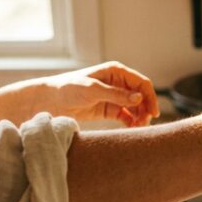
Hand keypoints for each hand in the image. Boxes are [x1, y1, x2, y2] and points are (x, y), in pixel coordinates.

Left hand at [41, 62, 159, 125]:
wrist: (48, 101)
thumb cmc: (67, 89)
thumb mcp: (93, 90)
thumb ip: (116, 94)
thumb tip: (139, 98)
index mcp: (116, 72)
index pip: (141, 83)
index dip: (150, 97)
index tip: (153, 112)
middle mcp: (117, 83)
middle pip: (141, 96)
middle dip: (145, 109)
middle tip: (144, 123)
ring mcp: (114, 97)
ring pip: (135, 108)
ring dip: (139, 117)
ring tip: (137, 128)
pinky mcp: (108, 110)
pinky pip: (126, 116)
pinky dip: (131, 123)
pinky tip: (131, 129)